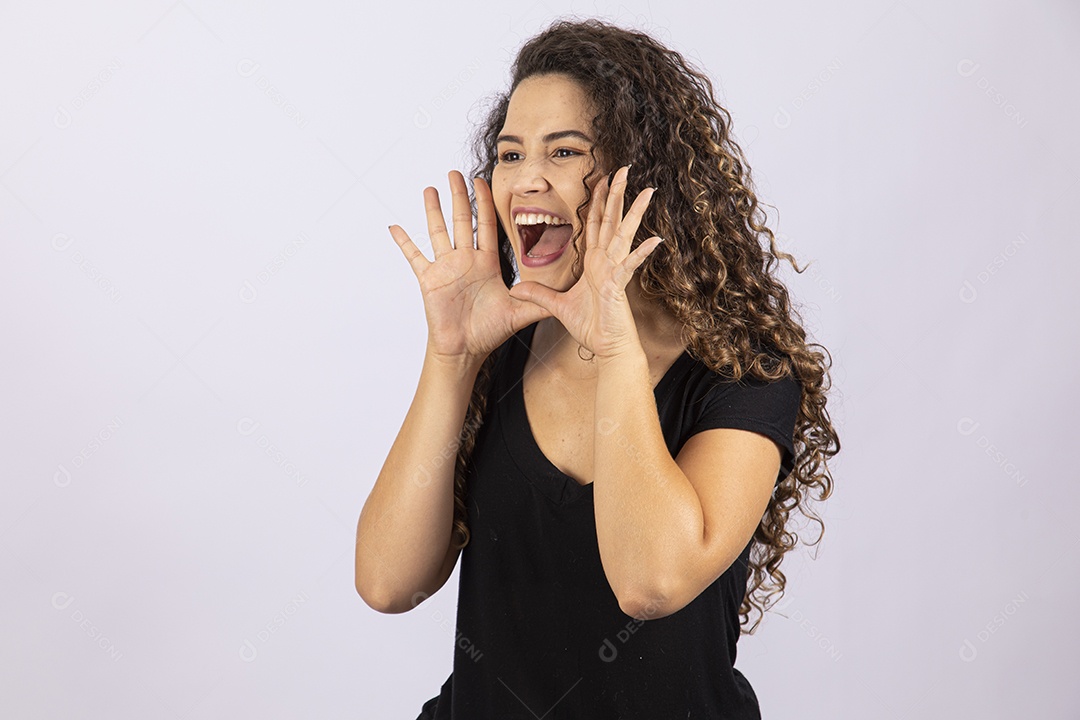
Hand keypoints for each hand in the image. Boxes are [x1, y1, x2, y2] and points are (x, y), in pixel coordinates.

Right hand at [388, 170, 552, 367]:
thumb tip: (568, 296)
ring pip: (438, 231)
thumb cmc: (490, 331)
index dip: (485, 203)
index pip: (487, 225)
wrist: (466, 349)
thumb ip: (542, 302)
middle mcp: (465, 260)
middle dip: (459, 196)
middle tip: (455, 172)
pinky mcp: (429, 279)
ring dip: (433, 210)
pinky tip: (395, 226)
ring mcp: (445, 268)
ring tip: (430, 188)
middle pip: (462, 221)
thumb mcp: (521, 313)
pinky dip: (404, 242)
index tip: (482, 181)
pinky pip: (415, 256)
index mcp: (486, 263)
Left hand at [506, 165, 663, 359]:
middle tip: (624, 169)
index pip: (594, 225)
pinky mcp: (619, 286)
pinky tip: (654, 239)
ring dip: (635, 213)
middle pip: (611, 220)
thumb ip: (538, 294)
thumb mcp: (557, 306)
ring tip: (647, 191)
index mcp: (594, 262)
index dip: (596, 201)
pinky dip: (641, 254)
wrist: (608, 348)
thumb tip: (516, 288)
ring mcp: (615, 271)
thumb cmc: (591, 327)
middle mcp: (606, 261)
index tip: (600, 179)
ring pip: (625, 236)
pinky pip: (630, 266)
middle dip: (617, 194)